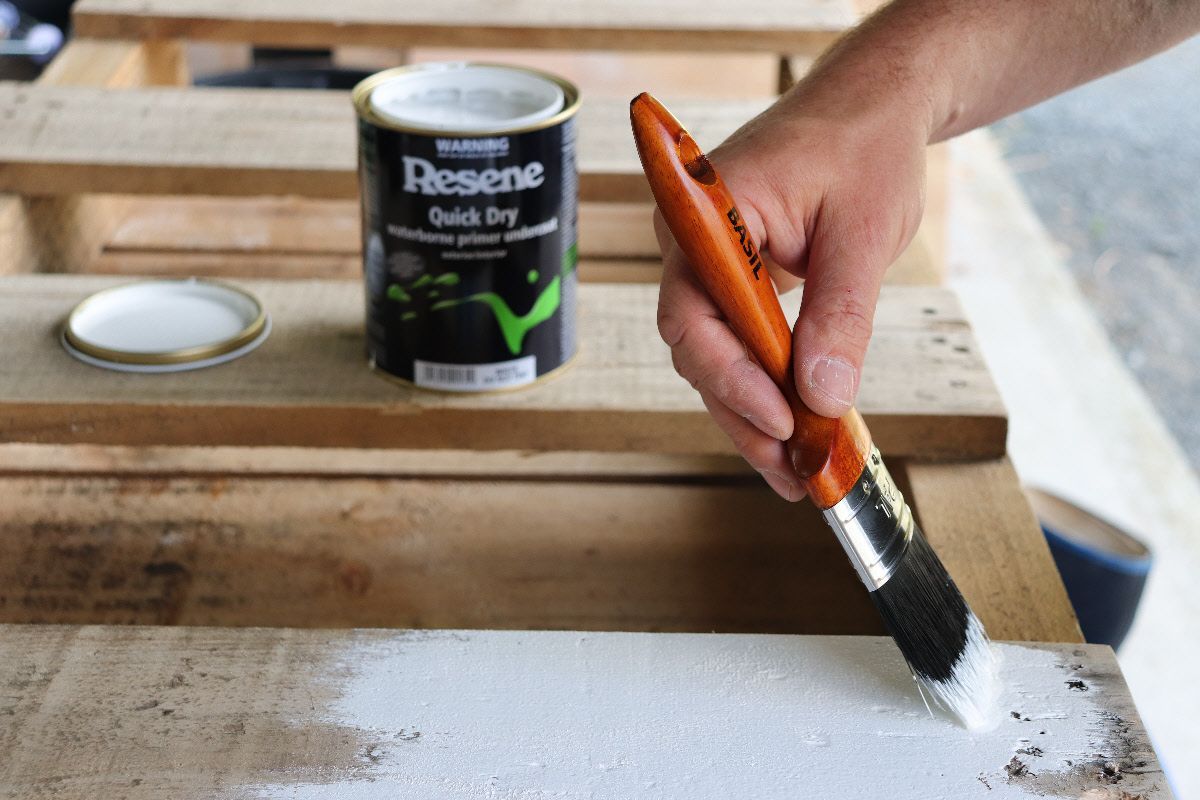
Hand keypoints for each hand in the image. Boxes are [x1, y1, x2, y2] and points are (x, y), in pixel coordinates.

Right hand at [655, 94, 927, 500]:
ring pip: (717, 355)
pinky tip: (797, 426)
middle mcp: (692, 242)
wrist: (874, 105)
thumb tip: (824, 398)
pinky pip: (740, 341)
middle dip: (744, 411)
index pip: (692, 312)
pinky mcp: (735, 280)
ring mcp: (710, 262)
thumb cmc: (865, 147)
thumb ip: (839, 316)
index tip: (781, 419)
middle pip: (698, 347)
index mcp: (705, 213)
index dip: (730, 375)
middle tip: (793, 469)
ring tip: (798, 467)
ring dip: (754, 411)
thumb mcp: (862, 235)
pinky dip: (769, 384)